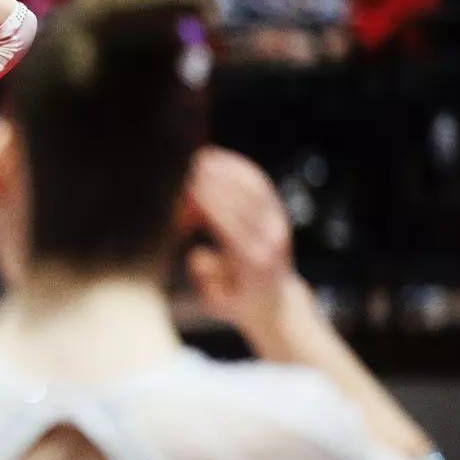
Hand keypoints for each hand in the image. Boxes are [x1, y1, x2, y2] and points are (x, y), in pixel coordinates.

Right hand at [184, 147, 295, 342]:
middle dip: (210, 182)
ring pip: (250, 186)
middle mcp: (270, 238)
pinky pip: (258, 183)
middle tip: (182, 171)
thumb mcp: (215, 302)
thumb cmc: (236, 302)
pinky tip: (217, 157)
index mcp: (253, 261)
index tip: (182, 190)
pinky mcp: (277, 212)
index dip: (205, 203)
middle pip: (239, 199)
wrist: (274, 302)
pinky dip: (237, 167)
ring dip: (222, 169)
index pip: (228, 222)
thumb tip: (200, 254)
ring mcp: (277, 222)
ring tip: (195, 158)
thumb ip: (205, 279)